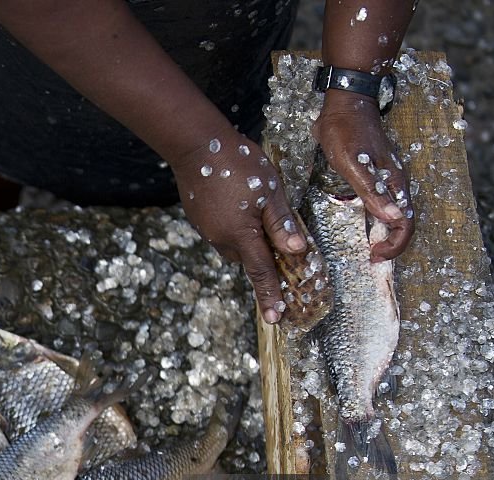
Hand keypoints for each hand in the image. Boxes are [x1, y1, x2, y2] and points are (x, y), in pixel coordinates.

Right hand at [172, 134, 306, 323]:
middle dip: (263, 258)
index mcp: (242, 236)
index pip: (262, 273)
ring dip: (248, 240)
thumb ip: (282, 224)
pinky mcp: (200, 220)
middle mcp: (222, 240)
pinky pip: (222, 233)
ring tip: (255, 214)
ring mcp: (208, 231)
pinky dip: (234, 228)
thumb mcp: (269, 191)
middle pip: (249, 260)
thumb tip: (298, 252)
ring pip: (235, 246)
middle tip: (278, 246)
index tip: (276, 319)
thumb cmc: (238, 165)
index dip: (270, 296)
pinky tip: (238, 205)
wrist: (195, 146)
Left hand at [313, 90, 414, 260]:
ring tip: (366, 247)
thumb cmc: (346, 131)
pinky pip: (381, 203)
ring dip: (384, 234)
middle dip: (391, 245)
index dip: (395, 246)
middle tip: (370, 257)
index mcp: (395, 183)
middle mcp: (394, 184)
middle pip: (403, 223)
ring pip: (393, 215)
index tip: (374, 255)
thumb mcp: (354, 165)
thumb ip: (373, 192)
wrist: (344, 103)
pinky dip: (376, 220)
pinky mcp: (374, 175)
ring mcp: (385, 180)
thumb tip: (394, 219)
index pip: (407, 224)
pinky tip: (360, 225)